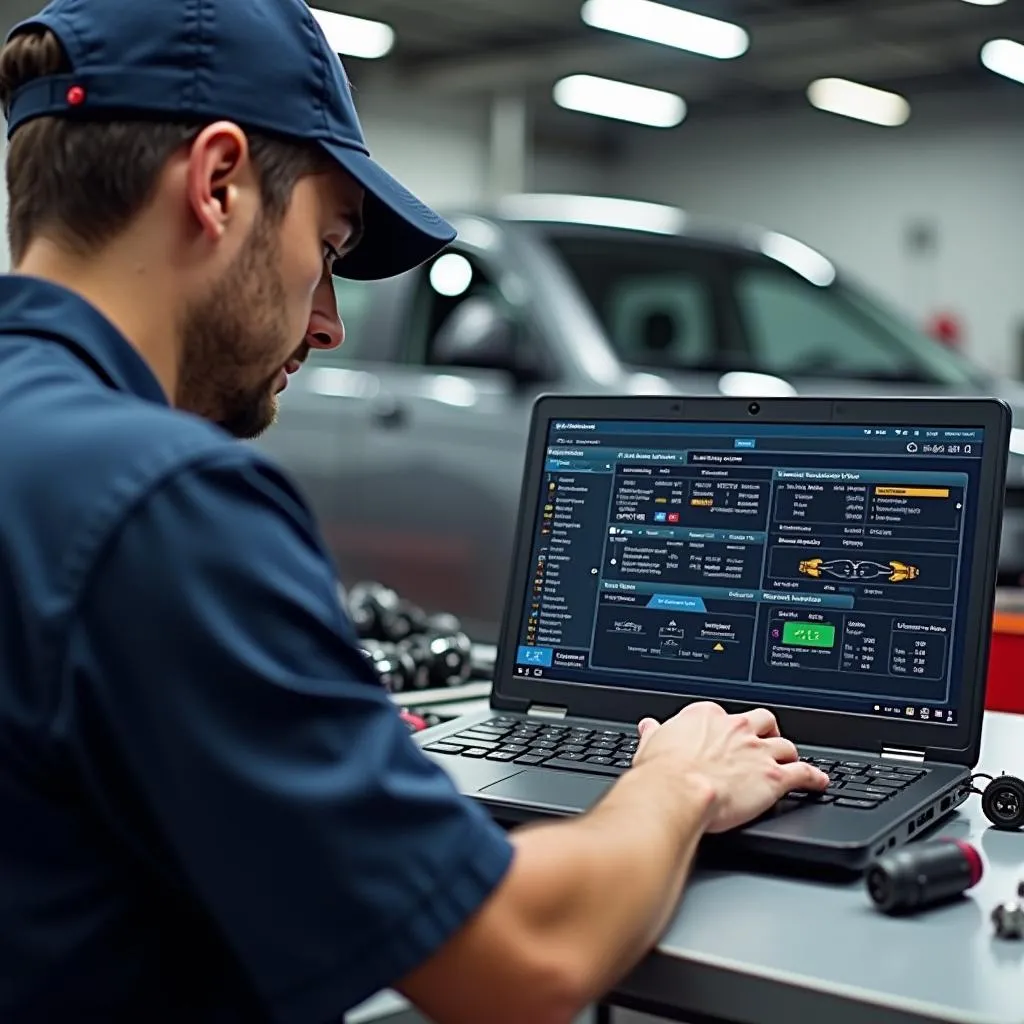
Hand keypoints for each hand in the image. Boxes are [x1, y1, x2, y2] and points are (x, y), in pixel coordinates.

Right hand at [632, 702, 828, 833]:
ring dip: (790, 754)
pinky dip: (814, 777)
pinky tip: (818, 782)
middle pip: (763, 721)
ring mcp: (757, 751)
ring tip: (792, 762)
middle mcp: (736, 728)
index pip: (725, 715)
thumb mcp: (651, 745)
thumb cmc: (662, 773)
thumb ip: (656, 733)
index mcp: (706, 717)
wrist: (677, 792)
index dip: (730, 727)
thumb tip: (650, 726)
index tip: (728, 736)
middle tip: (767, 743)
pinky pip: (803, 773)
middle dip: (767, 732)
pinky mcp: (773, 777)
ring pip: (786, 745)